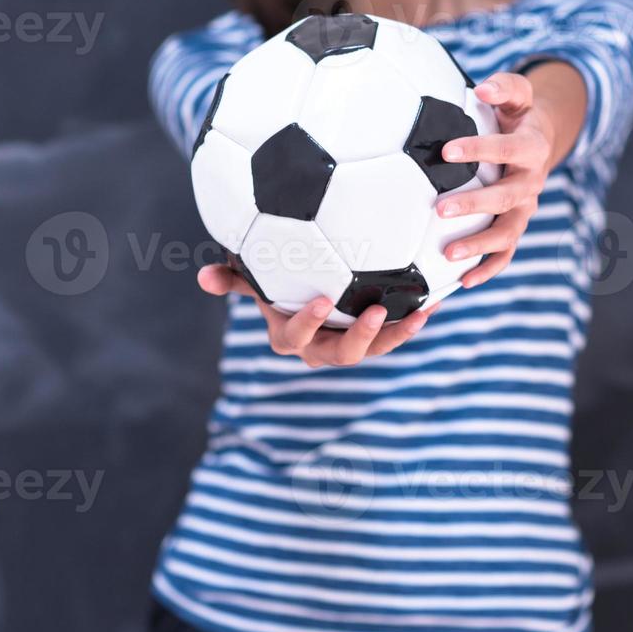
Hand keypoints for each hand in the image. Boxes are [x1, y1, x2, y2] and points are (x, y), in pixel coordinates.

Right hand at [196, 264, 438, 366]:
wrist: (308, 294)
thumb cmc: (278, 284)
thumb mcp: (257, 279)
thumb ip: (234, 279)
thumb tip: (202, 277)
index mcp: (290, 337)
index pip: (295, 337)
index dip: (308, 323)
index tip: (322, 300)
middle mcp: (320, 349)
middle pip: (340, 354)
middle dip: (359, 337)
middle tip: (374, 311)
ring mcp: (350, 346)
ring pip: (373, 349)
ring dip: (396, 333)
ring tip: (417, 312)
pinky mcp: (374, 339)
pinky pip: (394, 336)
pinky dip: (411, 322)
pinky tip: (431, 302)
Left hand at [437, 71, 553, 288]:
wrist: (539, 139)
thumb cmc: (516, 115)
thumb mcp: (518, 94)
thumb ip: (504, 88)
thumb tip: (484, 88)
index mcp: (531, 147)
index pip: (507, 149)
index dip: (480, 149)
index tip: (448, 152)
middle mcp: (531, 182)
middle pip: (506, 196)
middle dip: (475, 204)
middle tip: (441, 209)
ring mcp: (525, 209)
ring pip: (507, 232)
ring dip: (480, 244)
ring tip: (449, 253)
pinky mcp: (517, 226)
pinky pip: (506, 253)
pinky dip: (488, 269)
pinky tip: (464, 282)